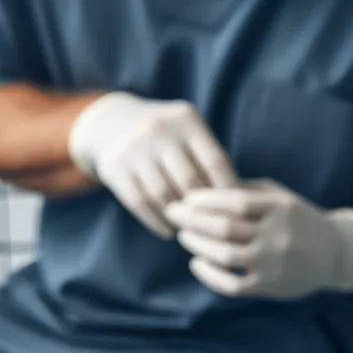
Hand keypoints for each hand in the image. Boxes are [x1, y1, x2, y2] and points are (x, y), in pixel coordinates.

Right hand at [67, 92, 237, 237]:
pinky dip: (157, 222)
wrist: (111, 123)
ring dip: (181, 220)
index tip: (237, 213)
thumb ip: (209, 158)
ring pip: (165, 196)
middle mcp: (159, 130)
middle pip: (190, 182)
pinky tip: (169, 231)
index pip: (215, 161)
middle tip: (215, 229)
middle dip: (204, 209)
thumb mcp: (188, 132)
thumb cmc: (166, 135)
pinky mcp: (115, 167)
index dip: (228, 191)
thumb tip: (241, 199)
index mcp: (186, 119)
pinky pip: (141, 202)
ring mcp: (134, 149)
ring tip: (192, 232)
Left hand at [166, 180, 352, 299]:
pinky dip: (210, 275)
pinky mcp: (269, 285)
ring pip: (225, 255)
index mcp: (281, 208)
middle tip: (172, 213)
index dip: (207, 199)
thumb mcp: (280, 196)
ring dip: (198, 244)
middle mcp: (278, 234)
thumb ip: (247, 191)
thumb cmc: (298, 219)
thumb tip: (204, 189)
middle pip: (226, 227)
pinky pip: (232, 284)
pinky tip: (196, 263)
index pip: (237, 201)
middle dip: (192, 220)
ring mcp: (273, 262)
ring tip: (183, 235)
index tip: (186, 197)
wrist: (334, 253)